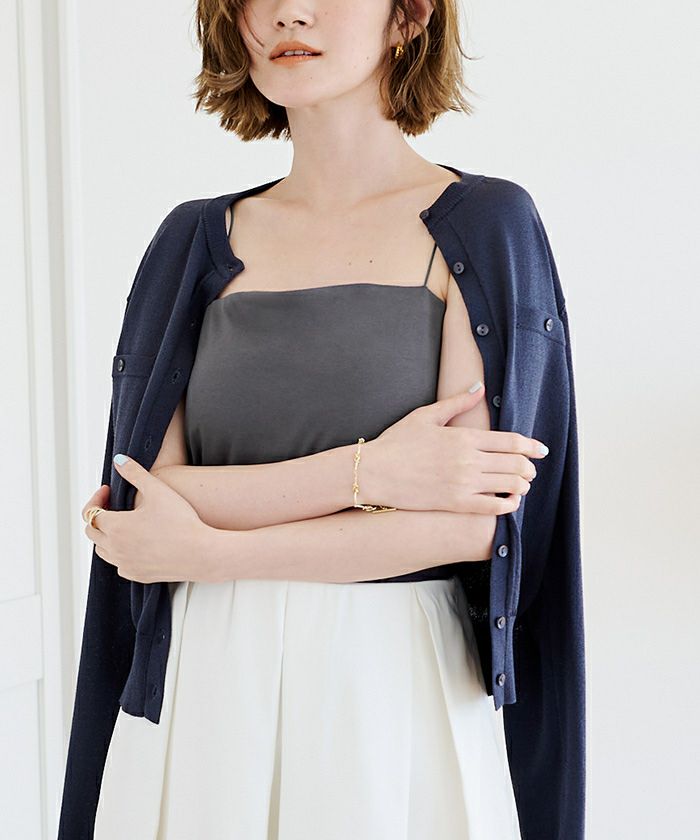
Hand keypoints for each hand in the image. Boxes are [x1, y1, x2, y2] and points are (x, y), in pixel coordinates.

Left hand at [82, 454, 214, 582]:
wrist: (201, 553)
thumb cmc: (182, 522)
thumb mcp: (158, 490)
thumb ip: (135, 473)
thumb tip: (119, 460)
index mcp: (116, 527)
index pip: (91, 512)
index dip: (97, 498)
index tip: (109, 490)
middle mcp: (115, 549)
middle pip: (92, 532)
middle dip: (98, 516)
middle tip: (113, 505)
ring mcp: (125, 564)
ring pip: (102, 550)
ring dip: (106, 535)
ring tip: (123, 523)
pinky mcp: (137, 575)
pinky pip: (119, 565)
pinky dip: (120, 553)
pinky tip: (135, 544)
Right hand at [360, 385, 547, 514]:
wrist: (374, 472)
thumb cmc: (396, 443)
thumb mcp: (425, 416)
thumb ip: (456, 402)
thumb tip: (479, 387)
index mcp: (464, 437)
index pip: (511, 441)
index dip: (531, 446)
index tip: (541, 450)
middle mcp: (468, 460)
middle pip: (516, 464)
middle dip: (529, 467)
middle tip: (530, 469)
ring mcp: (463, 484)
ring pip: (510, 486)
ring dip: (522, 485)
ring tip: (521, 485)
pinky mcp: (455, 504)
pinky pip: (493, 507)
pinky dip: (508, 505)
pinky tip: (509, 502)